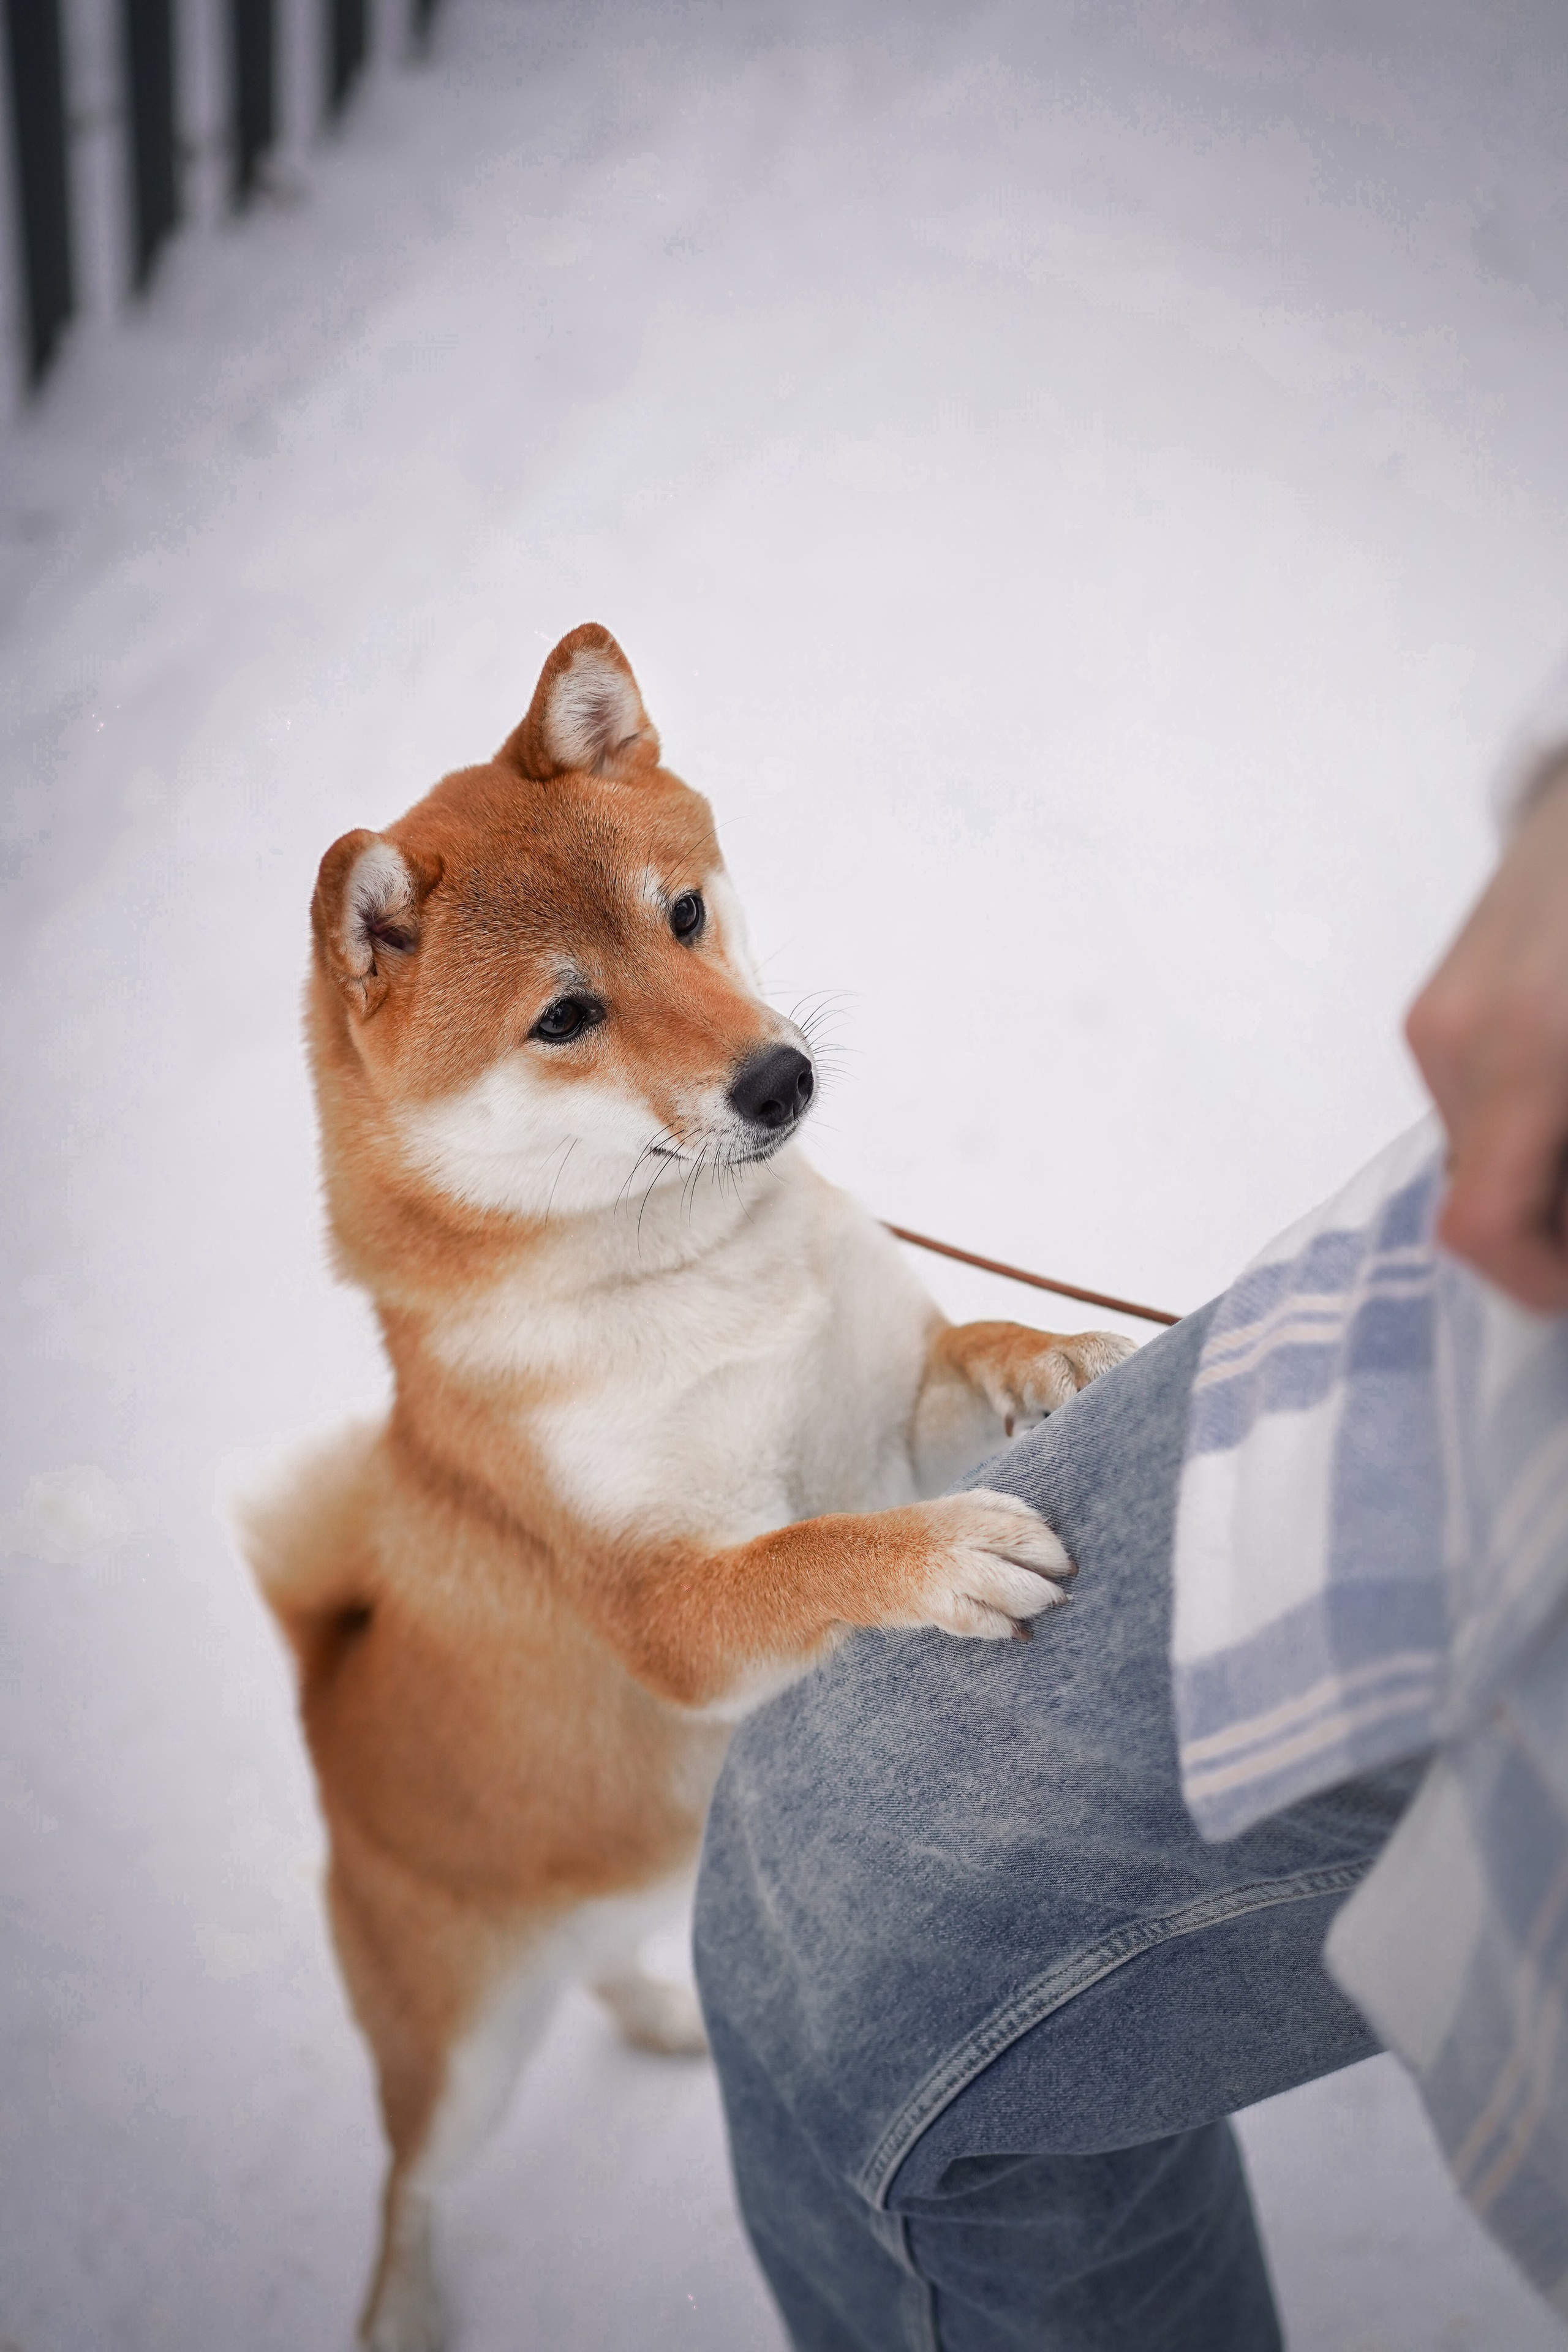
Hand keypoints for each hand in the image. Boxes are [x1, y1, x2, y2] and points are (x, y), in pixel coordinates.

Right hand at [1406, 762, 1567, 1312]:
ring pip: (1481, 1157)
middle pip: (1484, 1202)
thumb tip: (1560, 1233)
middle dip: (1555, 1228)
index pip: (1481, 1228)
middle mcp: (1457, 1043)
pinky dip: (1531, 1122)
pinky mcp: (1434, 1002)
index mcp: (1523, 1054)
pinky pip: (1475, 1103)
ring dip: (1545, 1173)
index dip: (1540, 1285)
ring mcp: (1435, 1021)